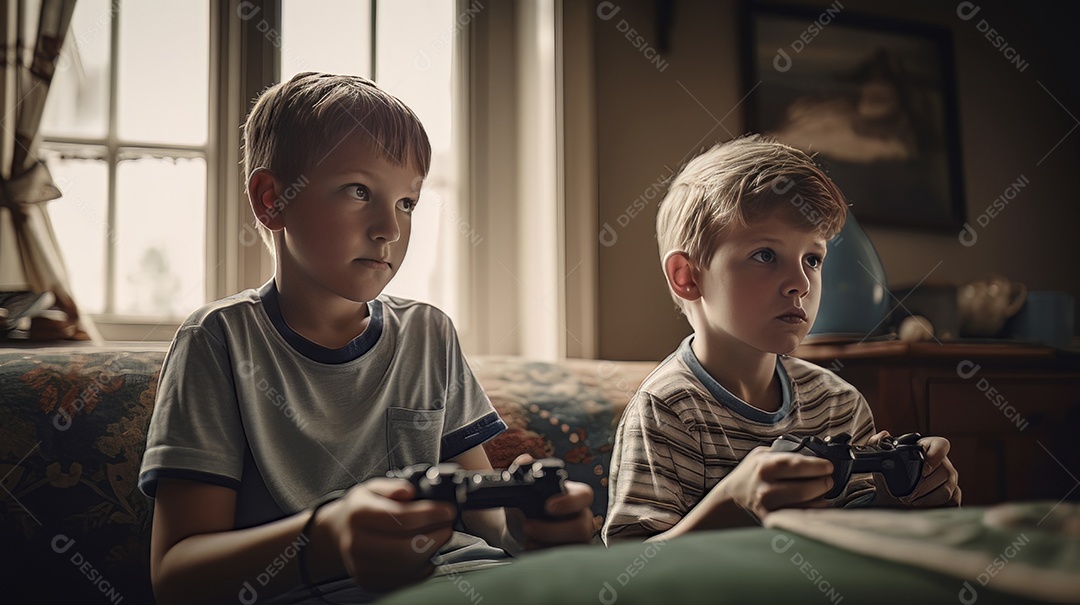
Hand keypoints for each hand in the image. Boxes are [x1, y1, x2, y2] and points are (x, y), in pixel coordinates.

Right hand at [325, 478, 455, 592]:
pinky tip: (427, 552)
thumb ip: (392, 486)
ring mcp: (362, 568)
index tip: (448, 510)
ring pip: (408, 567)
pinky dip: (423, 566)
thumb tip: (409, 491)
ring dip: (433, 552)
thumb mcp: (372, 488)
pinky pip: (406, 579)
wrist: (339, 534)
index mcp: (358, 515)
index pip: (400, 519)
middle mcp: (356, 544)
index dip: (430, 515)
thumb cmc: (361, 508)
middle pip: (406, 549)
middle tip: (448, 526)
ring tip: (440, 537)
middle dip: (436, 537)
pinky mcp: (370, 583)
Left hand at [508, 455, 594, 548]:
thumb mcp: (519, 487)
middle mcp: (581, 517)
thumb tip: (525, 460)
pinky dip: (542, 555)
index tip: (548, 506)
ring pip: (572, 547)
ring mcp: (577, 539)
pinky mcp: (570, 555)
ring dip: (544, 544)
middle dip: (551, 530)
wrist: (514, 529)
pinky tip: (530, 547)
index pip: (585, 496)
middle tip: (527, 526)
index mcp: (574, 496)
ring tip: (526, 537)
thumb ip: (521, 469)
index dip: (570, 502)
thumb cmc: (523, 504)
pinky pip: (563, 560)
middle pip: (582, 527)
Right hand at [712, 446, 834, 522]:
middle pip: (806, 488)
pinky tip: (814, 504)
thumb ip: (782, 453)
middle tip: (829, 480)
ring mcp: (769, 508)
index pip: (798, 464)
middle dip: (823, 483)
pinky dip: (811, 511)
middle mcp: (766, 489)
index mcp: (765, 467)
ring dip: (821, 499)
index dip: (817, 466)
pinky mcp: (772, 522)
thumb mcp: (759, 456)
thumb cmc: (748, 476)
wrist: (729, 501)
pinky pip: (800, 517)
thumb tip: (812, 453)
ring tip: (822, 491)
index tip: (828, 466)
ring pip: (806, 506)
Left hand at [868, 431, 960, 506]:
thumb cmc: (890, 474)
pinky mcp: (954, 495)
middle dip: (924, 487)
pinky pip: (951, 502)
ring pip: (947, 489)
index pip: (942, 445)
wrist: (891, 495)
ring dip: (927, 498)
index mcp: (928, 448)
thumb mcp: (881, 460)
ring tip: (911, 501)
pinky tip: (922, 507)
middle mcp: (943, 463)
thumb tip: (882, 435)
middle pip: (946, 472)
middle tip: (907, 495)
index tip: (923, 470)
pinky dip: (935, 506)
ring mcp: (950, 479)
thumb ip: (877, 443)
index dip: (936, 456)